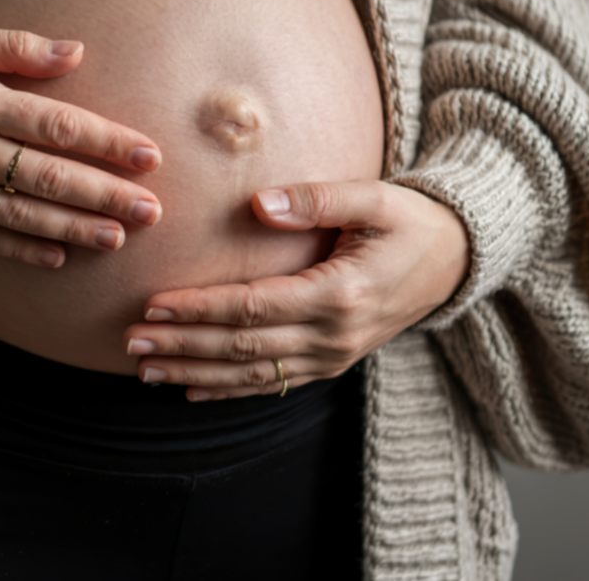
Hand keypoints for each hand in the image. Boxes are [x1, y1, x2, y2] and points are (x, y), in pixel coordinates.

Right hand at [0, 23, 162, 266]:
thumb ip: (18, 46)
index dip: (106, 142)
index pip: (56, 125)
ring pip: (22, 213)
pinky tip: (60, 257)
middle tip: (151, 210)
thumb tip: (77, 51)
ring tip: (117, 239)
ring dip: (73, 228)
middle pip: (48, 176)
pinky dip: (22, 250)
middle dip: (104, 195)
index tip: (148, 156)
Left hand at [122, 181, 468, 399]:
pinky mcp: (330, 363)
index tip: (153, 304)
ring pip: (251, 373)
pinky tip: (190, 390)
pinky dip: (228, 390)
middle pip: (243, 346)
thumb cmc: (409, 222)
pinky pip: (272, 383)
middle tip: (132, 341)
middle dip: (183, 345)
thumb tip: (258, 203)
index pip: (252, 306)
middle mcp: (334, 335)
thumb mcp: (373, 198)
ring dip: (195, 373)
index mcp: (340, 293)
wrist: (456, 260)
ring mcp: (333, 356)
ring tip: (146, 368)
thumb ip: (316, 199)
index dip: (200, 309)